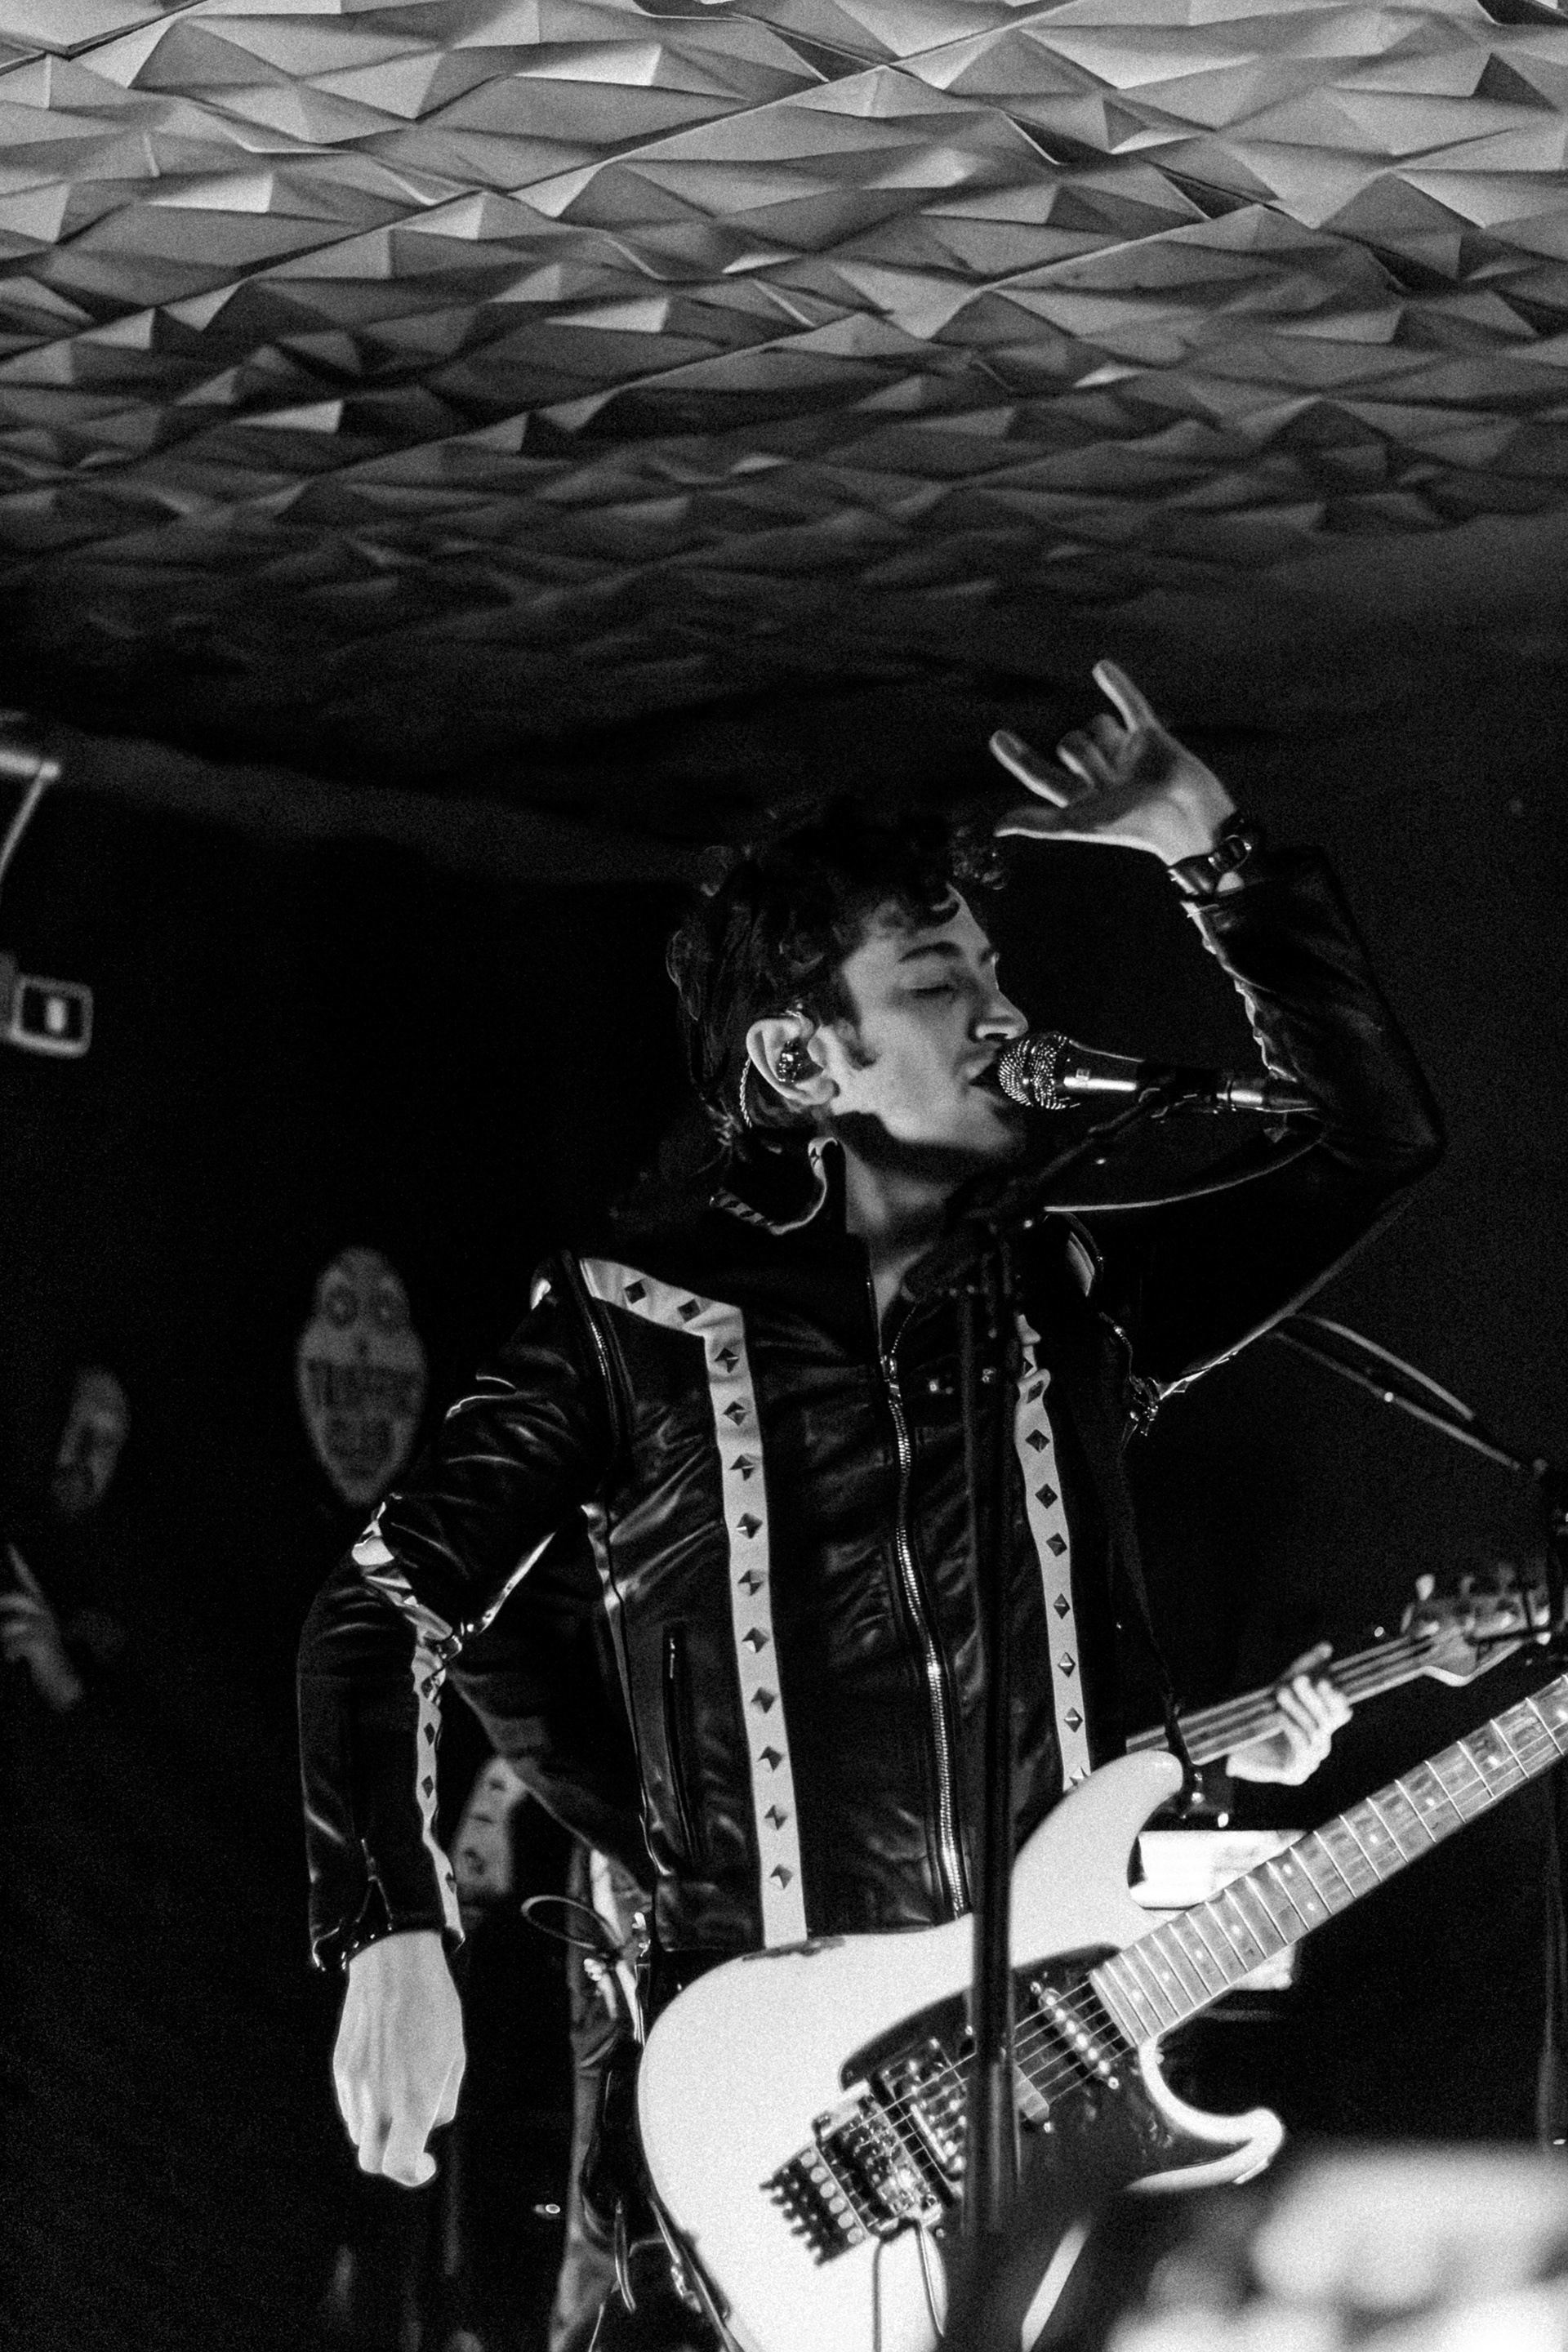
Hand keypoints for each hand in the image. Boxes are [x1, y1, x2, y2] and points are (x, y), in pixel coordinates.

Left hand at [0, 1546, 83, 1710]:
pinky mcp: (41, 1642)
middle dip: (2, 1602)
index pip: (30, 1581)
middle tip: (3, 1626)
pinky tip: (14, 1661)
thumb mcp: (32, 1640)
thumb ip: (19, 1628)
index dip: (20, 1563)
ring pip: (8, 1624)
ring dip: (5, 1640)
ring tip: (10, 1654)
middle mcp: (46, 1614)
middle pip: (13, 1597)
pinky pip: (12, 1643)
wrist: (67, 1687)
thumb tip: (7, 1620)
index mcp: (43, 1611)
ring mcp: (45, 1627)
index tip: (10, 1545)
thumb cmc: (46, 1664)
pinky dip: (9, 1654)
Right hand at [333, 1928, 464, 2186]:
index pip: (399, 2165)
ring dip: (380, 2130)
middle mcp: (378, 2099)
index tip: (425, 2164)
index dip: (413, 2174)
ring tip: (401, 2094)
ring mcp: (354, 2084)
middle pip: (372, 2161)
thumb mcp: (454, 2056)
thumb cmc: (434, 2007)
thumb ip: (441, 2102)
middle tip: (412, 2143)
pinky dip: (367, 2107)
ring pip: (360, 2133)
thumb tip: (427, 2125)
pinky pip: (351, 2106)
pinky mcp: (340, 2068)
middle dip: (392, 2160)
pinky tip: (385, 2075)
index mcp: (412, 2099)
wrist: (394, 1964)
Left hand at [990, 661, 1235, 866]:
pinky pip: (1129, 704)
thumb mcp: (1080, 824)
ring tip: (1129, 766)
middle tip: (1110, 780)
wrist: (1186, 814)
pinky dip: (1118, 685)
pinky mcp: (1150, 736)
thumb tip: (996, 829)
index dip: (1020, 757)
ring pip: (1096, 725)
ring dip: (1106, 739)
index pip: (1041, 774)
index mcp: (1081, 798)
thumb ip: (1040, 824)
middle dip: (1084, 756)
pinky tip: (1100, 667)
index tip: (999, 737)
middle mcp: (1100, 774)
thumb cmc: (1132, 826)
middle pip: (1070, 744)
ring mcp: (1124, 752)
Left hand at [1226, 1642, 1349, 1785]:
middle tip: (1297, 1680)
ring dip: (1298, 1710)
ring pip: (1317, 1734)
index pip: (1340, 1711)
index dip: (1335, 1696)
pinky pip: (1302, 1750)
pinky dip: (1292, 1728)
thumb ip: (1305, 1667)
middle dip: (1313, 1699)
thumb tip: (1327, 1646)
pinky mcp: (1296, 1773)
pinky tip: (1280, 1716)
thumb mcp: (1282, 1687)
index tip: (1323, 1680)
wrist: (1231, 1745)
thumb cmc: (1260, 1715)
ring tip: (1281, 1692)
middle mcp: (1321, 1743)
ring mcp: (1311, 1761)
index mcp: (1321, 1725)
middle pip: (1329, 1721)